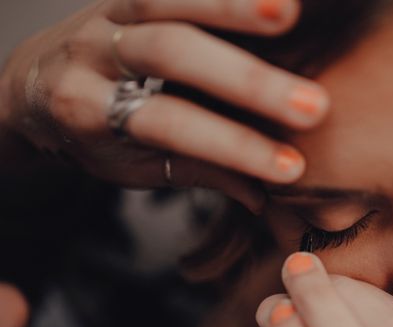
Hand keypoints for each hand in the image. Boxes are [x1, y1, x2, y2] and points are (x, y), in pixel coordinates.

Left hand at [0, 0, 327, 210]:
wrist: (36, 85)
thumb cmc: (95, 135)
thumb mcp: (133, 166)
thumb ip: (196, 171)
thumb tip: (261, 196)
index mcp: (89, 110)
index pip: (170, 126)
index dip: (232, 146)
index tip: (291, 168)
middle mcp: (93, 53)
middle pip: (171, 55)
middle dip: (246, 81)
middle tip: (311, 106)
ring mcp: (108, 12)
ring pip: (165, 0)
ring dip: (232, 6)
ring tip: (290, 14)